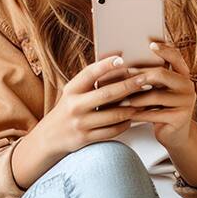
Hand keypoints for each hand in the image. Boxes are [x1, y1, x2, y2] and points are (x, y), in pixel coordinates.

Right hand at [35, 47, 172, 154]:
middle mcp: (75, 106)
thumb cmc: (68, 109)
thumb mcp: (73, 92)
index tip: (121, 59)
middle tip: (145, 79)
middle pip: (107, 94)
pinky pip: (112, 131)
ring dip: (133, 107)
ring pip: (114, 115)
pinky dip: (125, 123)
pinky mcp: (86, 138)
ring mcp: (81, 124)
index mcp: (71, 90)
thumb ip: (90, 80)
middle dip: (129, 86)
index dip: (105, 66)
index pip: (89, 74)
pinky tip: (133, 117)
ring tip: (146, 99)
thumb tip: (117, 62)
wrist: (50, 137)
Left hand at [125, 38, 196, 148]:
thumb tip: (125, 67)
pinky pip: (155, 114)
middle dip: (140, 76)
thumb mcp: (159, 91)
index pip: (176, 56)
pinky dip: (139, 114)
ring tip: (121, 100)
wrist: (174, 134)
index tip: (150, 44)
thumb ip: (150, 78)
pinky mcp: (181, 118)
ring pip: (155, 96)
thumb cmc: (161, 109)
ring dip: (135, 98)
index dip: (164, 49)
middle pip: (161, 74)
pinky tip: (128, 114)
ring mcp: (186, 102)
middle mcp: (187, 86)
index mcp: (183, 75)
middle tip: (124, 77)